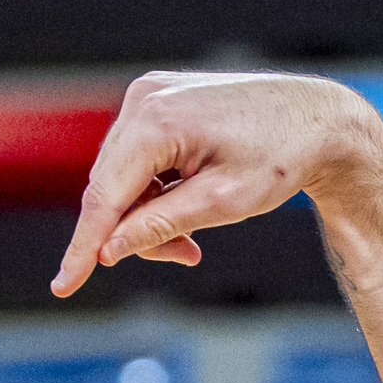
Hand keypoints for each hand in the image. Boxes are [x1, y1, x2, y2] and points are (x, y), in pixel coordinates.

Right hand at [49, 70, 380, 297]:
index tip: (64, 286)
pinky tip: (191, 203)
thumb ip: (161, 226)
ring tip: (194, 239)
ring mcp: (149, 95)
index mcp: (156, 121)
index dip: (84, 247)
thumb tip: (109, 250)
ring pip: (123, 177)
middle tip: (186, 257)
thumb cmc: (279, 159)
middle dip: (136, 233)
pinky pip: (138, 159)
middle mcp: (143, 99)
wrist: (318, 119)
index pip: (104, 196)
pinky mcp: (158, 101)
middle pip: (111, 188)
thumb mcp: (223, 203)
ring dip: (149, 214)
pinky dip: (157, 191)